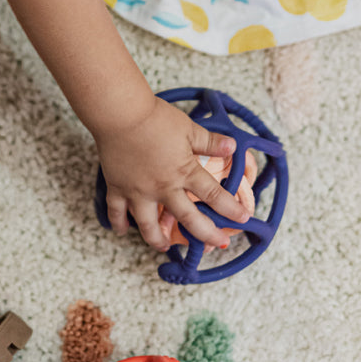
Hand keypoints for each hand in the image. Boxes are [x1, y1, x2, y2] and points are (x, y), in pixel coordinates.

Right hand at [96, 96, 249, 250]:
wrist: (121, 114)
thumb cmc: (155, 118)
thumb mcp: (189, 128)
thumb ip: (210, 142)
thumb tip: (233, 147)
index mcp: (183, 172)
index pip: (213, 195)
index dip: (230, 208)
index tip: (244, 217)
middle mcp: (162, 188)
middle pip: (188, 219)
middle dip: (206, 234)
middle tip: (219, 244)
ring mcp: (138, 191)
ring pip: (149, 226)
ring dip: (158, 240)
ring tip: (163, 247)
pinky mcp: (117, 188)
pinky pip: (117, 212)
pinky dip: (119, 223)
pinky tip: (122, 231)